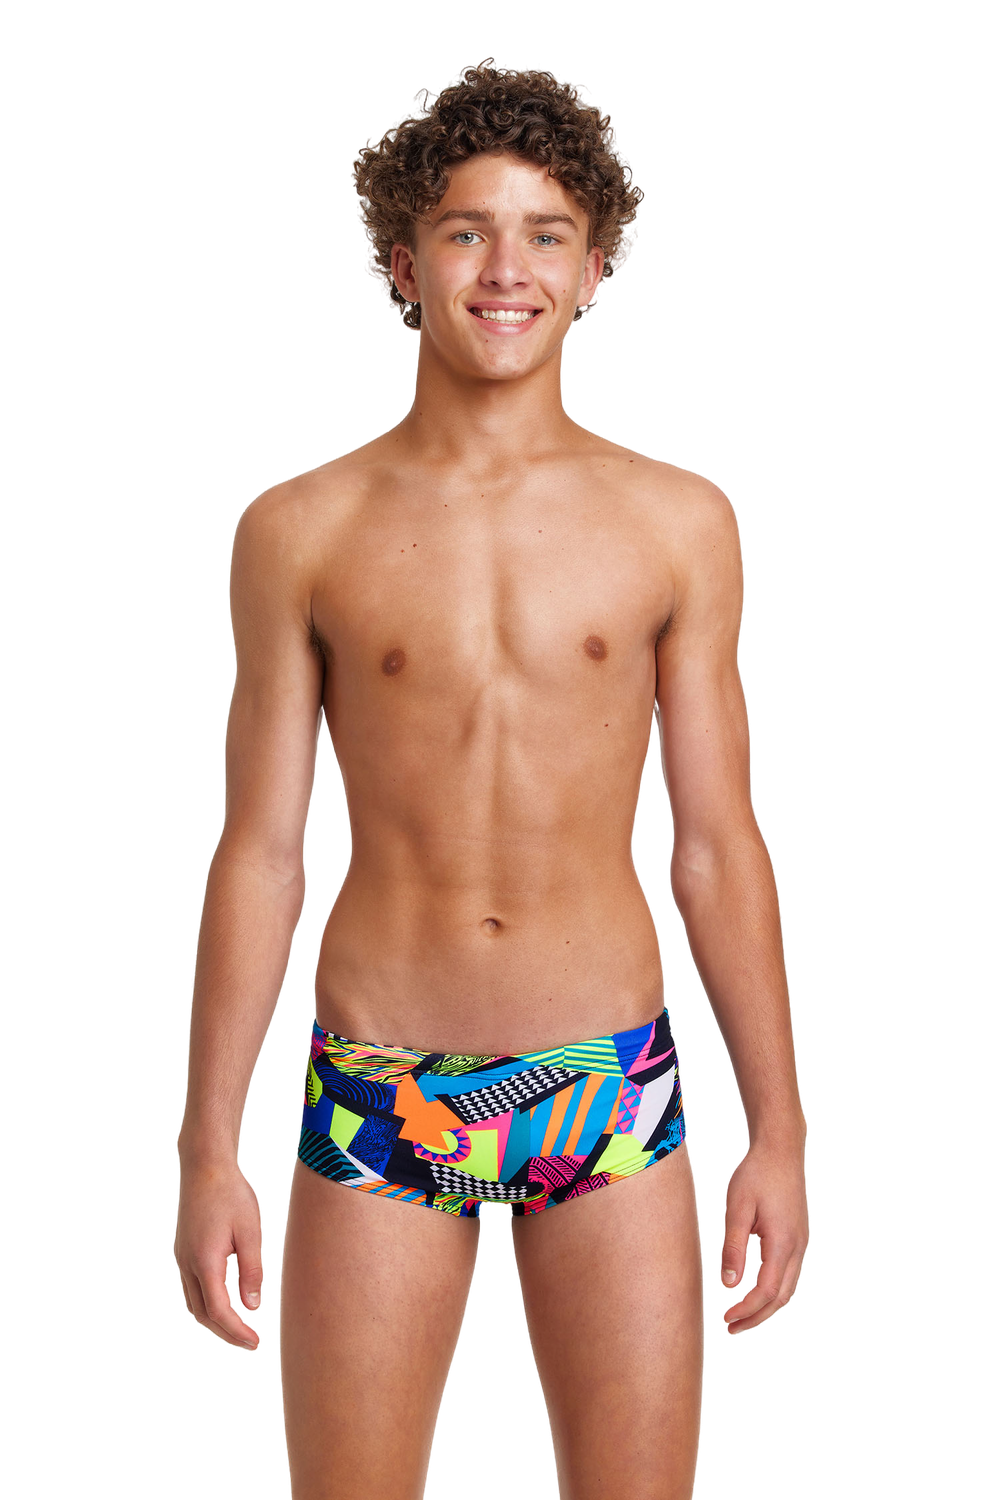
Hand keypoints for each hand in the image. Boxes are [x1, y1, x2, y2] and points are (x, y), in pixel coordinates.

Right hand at [173, 1159, 263, 1351]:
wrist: (205, 1166)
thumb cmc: (231, 1194)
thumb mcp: (249, 1232)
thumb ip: (251, 1270)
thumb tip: (252, 1307)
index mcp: (205, 1262)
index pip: (218, 1311)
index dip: (236, 1331)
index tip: (255, 1343)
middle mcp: (187, 1264)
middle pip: (201, 1313)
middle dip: (224, 1332)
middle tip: (248, 1343)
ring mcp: (182, 1257)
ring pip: (194, 1301)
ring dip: (215, 1319)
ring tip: (239, 1328)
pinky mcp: (184, 1249)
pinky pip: (193, 1286)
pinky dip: (208, 1301)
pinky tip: (226, 1300)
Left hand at [719, 1138, 809, 1334]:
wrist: (781, 1149)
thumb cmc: (755, 1174)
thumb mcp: (738, 1208)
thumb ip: (733, 1247)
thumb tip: (729, 1285)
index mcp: (782, 1243)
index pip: (766, 1291)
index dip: (747, 1310)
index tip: (726, 1319)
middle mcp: (798, 1247)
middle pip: (781, 1297)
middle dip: (757, 1317)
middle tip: (731, 1328)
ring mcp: (801, 1242)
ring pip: (789, 1288)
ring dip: (766, 1306)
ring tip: (741, 1316)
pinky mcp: (798, 1236)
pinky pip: (790, 1274)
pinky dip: (775, 1290)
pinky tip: (757, 1290)